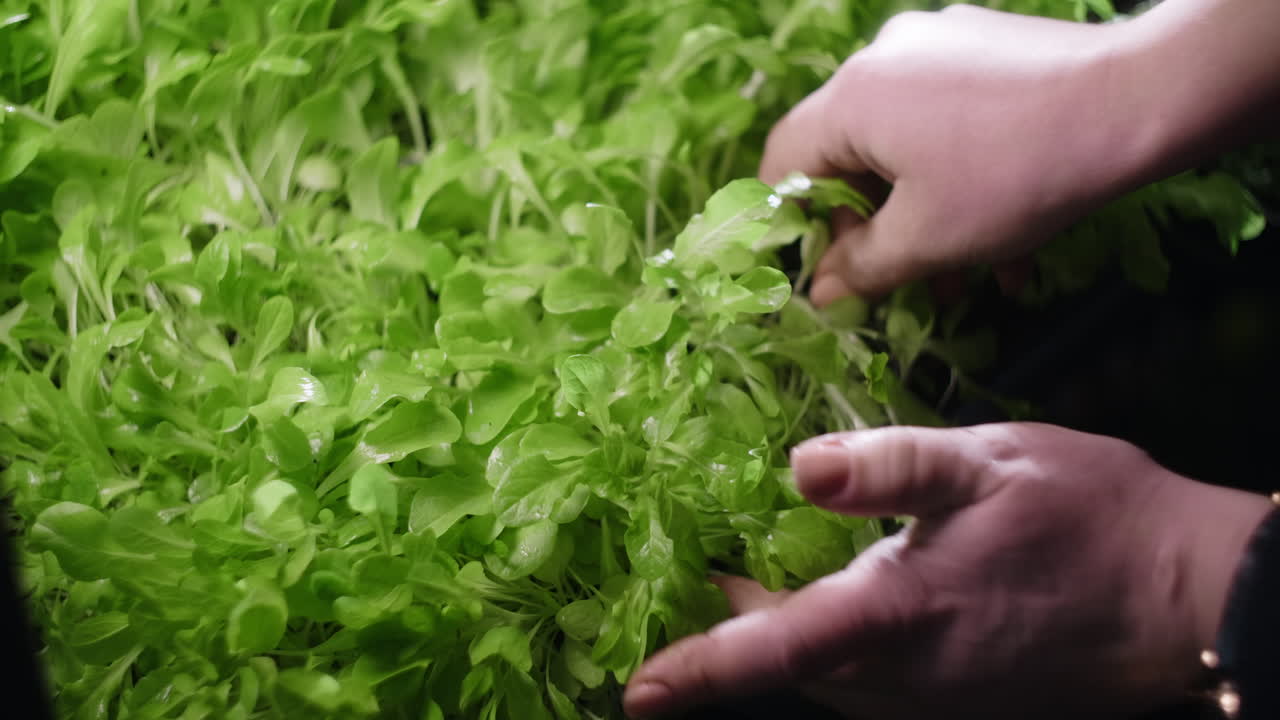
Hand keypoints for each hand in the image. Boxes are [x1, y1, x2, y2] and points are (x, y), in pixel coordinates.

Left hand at [624, 424, 1272, 718]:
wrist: (1189, 596)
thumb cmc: (1092, 518)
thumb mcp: (990, 462)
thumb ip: (889, 466)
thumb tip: (798, 468)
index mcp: (901, 616)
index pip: (776, 650)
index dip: (700, 669)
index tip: (638, 692)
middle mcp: (909, 679)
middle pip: (794, 667)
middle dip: (737, 634)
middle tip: (704, 572)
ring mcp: (939, 703)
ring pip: (834, 680)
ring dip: (788, 642)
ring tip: (763, 581)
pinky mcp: (966, 705)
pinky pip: (876, 686)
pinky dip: (838, 651)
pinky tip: (850, 601)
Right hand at [759, 6, 1155, 303]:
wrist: (1136, 102)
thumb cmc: (1014, 175)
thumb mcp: (928, 239)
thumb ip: (860, 268)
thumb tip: (820, 292)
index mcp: (851, 98)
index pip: (785, 164)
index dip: (795, 226)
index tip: (829, 271)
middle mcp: (883, 58)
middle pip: (847, 154)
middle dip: (871, 227)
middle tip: (899, 280)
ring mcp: (937, 45)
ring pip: (902, 143)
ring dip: (920, 213)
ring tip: (962, 276)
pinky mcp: (984, 47)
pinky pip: (946, 119)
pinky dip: (957, 174)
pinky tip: (1004, 233)